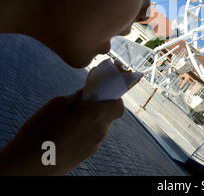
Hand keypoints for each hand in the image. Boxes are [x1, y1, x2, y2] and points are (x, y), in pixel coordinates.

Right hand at [0, 89, 123, 175]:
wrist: (28, 166)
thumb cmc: (41, 132)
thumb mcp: (57, 103)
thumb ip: (77, 96)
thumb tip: (86, 95)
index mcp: (96, 115)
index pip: (119, 105)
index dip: (112, 97)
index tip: (99, 93)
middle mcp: (100, 131)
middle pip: (108, 116)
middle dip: (98, 108)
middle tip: (80, 105)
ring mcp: (94, 146)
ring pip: (99, 127)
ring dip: (90, 121)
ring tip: (68, 120)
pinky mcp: (85, 156)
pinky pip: (90, 139)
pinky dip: (83, 133)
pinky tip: (64, 133)